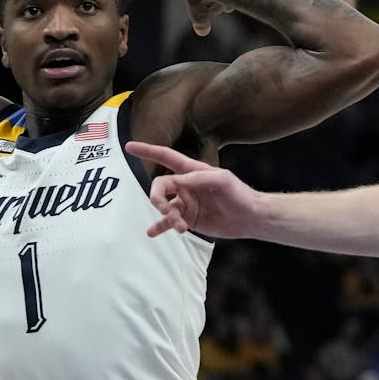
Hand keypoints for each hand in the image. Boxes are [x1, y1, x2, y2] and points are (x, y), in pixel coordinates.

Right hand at [125, 141, 260, 238]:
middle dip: (157, 198)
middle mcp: (186, 185)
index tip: (129, 147)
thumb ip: (200, 178)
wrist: (249, 218)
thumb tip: (179, 180)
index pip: (166, 157)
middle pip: (160, 187)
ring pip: (164, 207)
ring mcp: (186, 202)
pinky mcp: (188, 219)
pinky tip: (152, 233)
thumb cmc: (239, 194)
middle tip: (166, 210)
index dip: (147, 151)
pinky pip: (168, 222)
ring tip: (180, 227)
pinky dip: (159, 227)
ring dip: (166, 217)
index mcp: (192, 170)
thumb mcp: (222, 180)